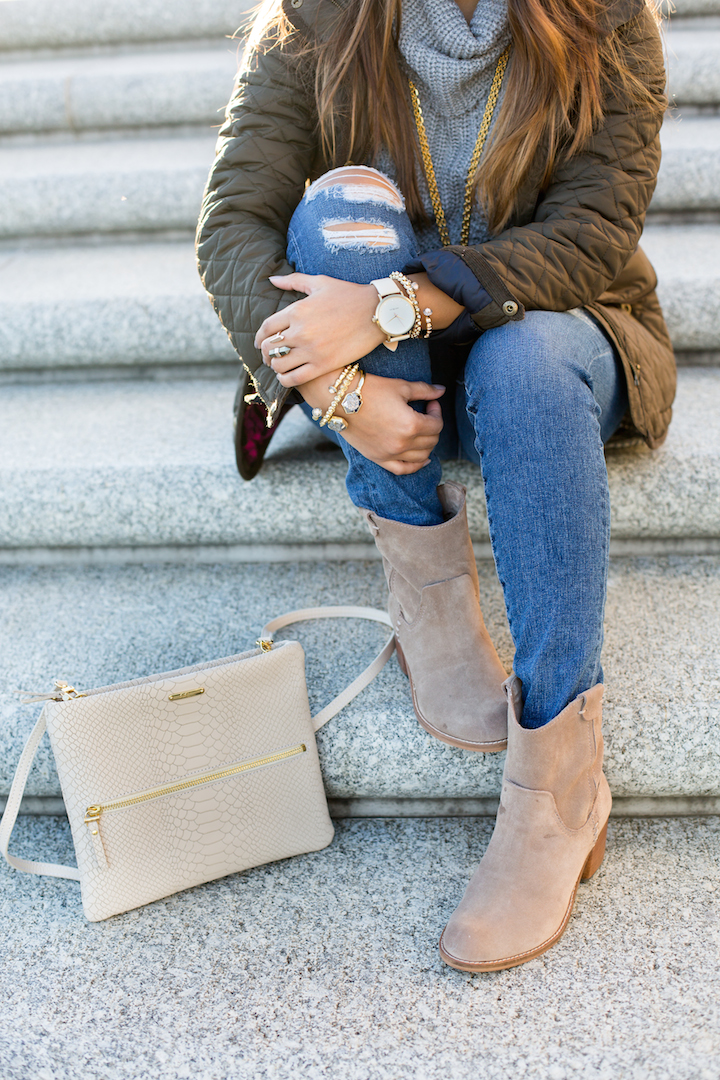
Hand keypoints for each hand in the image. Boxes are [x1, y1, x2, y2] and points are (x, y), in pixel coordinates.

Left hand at [254, 274, 384, 386]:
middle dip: (265, 353)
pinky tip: (287, 378)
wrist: (377, 312)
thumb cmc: (349, 294)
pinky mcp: (322, 365)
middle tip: (268, 356)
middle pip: (270, 347)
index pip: (266, 328)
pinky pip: (294, 378)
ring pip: (280, 365)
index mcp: (296, 310)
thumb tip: (271, 279)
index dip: (259, 337)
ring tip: (279, 366)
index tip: (260, 342)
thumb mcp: (319, 282)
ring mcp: (311, 350)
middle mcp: (300, 331)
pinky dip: (286, 380)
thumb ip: (293, 281)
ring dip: (275, 367)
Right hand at [301, 371, 444, 474]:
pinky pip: (403, 469)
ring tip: (422, 432)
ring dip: (427, 444)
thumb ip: (425, 390)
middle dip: (433, 427)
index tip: (431, 403)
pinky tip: (423, 459)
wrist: (340, 399)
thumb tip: (441, 391)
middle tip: (426, 414)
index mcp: (411, 424)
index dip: (437, 412)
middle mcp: (402, 443)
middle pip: (431, 441)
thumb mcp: (401, 387)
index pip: (436, 425)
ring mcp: (390, 453)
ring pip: (421, 457)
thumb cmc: (370, 389)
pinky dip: (416, 466)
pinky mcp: (379, 458)